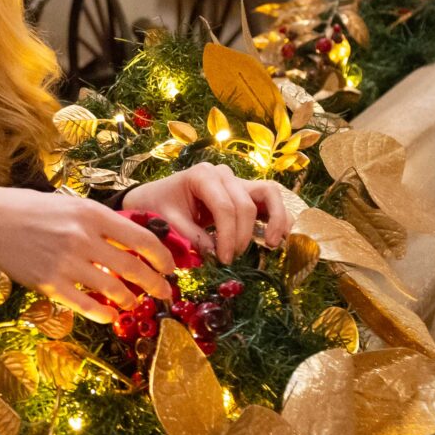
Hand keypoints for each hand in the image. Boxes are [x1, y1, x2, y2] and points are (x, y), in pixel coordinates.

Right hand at [0, 174, 173, 321]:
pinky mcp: (49, 283)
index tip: (170, 267)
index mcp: (90, 213)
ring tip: (135, 303)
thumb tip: (131, 243)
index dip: (162, 257)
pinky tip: (111, 315)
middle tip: (165, 293)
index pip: (141, 238)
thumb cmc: (28, 208)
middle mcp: (82, 238)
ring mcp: (66, 262)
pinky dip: (104, 313)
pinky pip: (86, 305)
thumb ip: (98, 223)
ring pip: (114, 290)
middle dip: (156, 284)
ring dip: (130, 301)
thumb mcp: (69, 205)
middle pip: (134, 268)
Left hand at [119, 165, 293, 264]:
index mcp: (202, 174)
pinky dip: (278, 216)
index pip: (224, 206)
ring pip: (268, 193)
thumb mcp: (168, 221)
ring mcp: (236, 181)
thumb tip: (214, 254)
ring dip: (274, 219)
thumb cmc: (159, 206)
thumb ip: (191, 236)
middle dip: (241, 236)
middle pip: (245, 205)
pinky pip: (270, 200)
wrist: (156, 198)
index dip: (228, 236)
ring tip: (271, 243)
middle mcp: (223, 173)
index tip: (223, 260)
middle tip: (230, 259)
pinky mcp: (245, 193)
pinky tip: (278, 237)